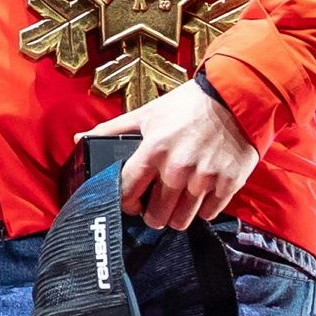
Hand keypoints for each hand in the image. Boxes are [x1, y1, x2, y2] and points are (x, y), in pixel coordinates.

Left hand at [81, 79, 258, 231]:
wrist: (235, 96)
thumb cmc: (187, 105)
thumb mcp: (146, 113)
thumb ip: (111, 129)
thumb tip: (79, 139)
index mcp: (153, 151)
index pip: (127, 191)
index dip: (125, 202)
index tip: (129, 204)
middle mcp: (178, 168)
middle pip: (156, 214)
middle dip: (151, 216)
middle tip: (153, 211)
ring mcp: (205, 177)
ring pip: (182, 219)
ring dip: (175, 219)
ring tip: (173, 211)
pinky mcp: (229, 182)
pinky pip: (210, 213)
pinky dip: (203, 211)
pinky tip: (198, 200)